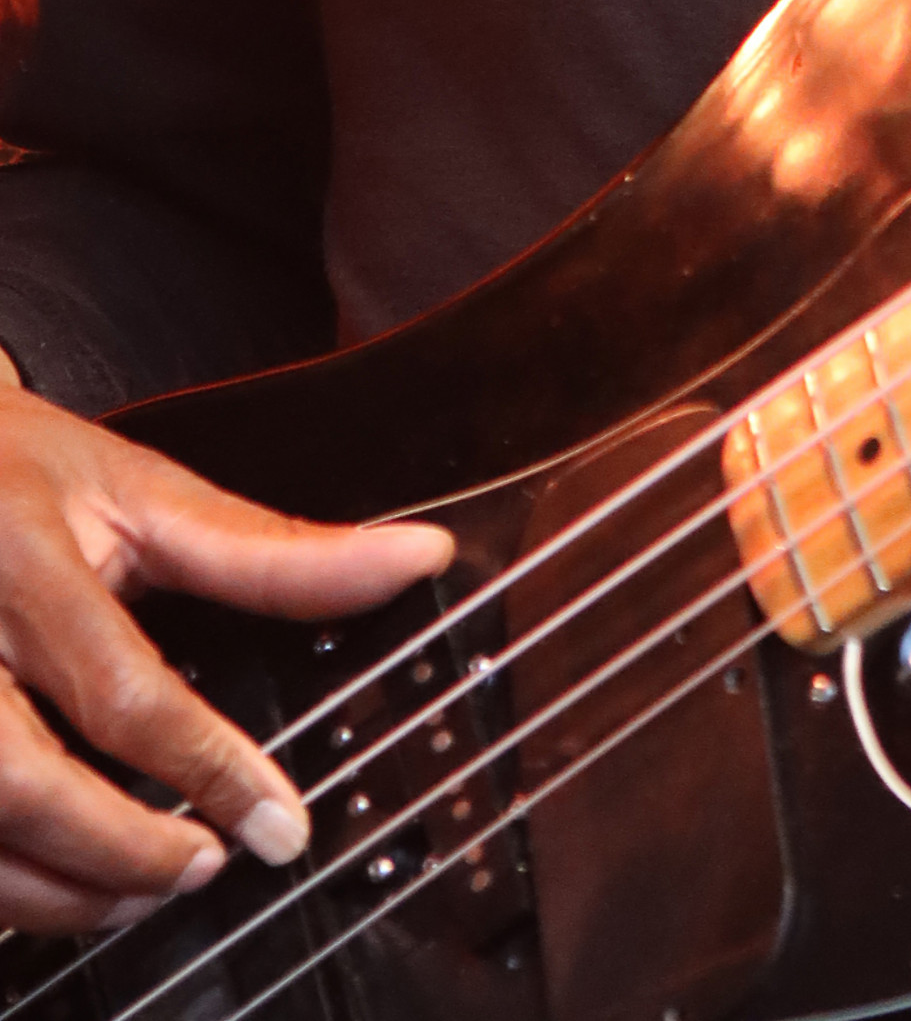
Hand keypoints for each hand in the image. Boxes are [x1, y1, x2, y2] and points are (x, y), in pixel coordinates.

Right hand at [0, 376, 449, 935]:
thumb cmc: (21, 473)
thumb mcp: (143, 489)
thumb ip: (271, 549)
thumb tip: (416, 558)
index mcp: (24, 560)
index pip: (120, 692)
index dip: (210, 768)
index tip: (280, 822)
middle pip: (21, 785)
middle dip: (120, 852)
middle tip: (207, 866)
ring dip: (58, 889)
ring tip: (144, 888)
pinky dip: (3, 880)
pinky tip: (56, 880)